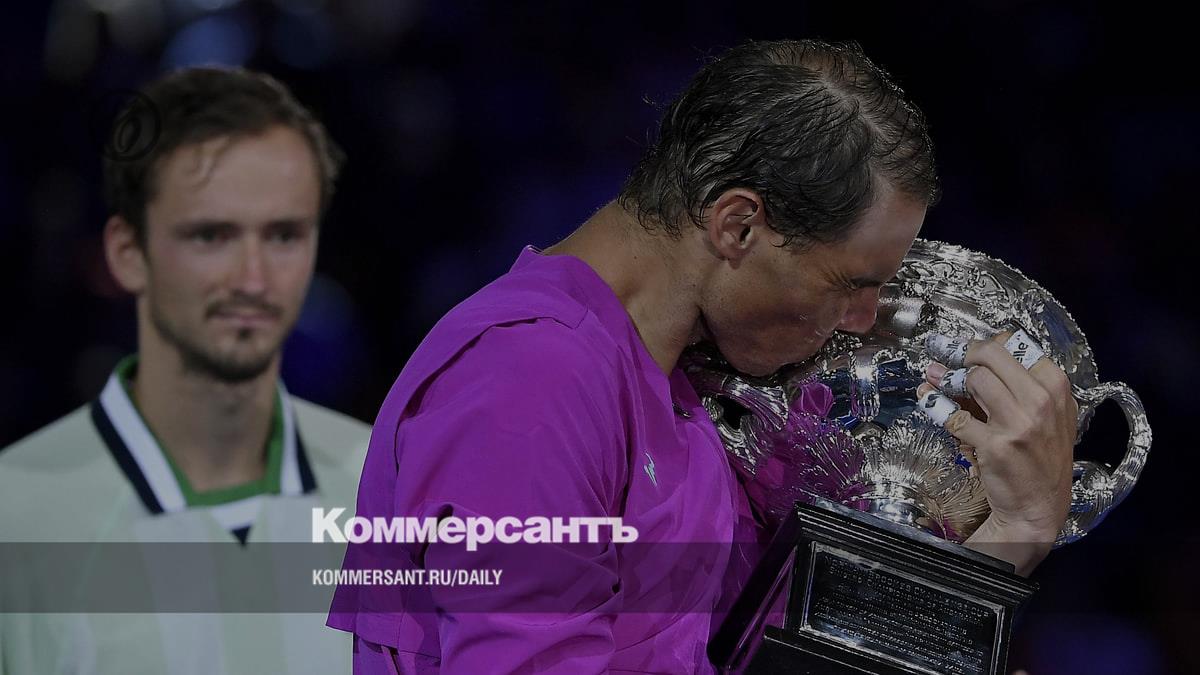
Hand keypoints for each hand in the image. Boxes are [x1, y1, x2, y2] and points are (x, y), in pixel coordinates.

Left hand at [922, 332, 1076, 573]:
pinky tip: (929, 402)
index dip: (985, 344)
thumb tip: (970, 355)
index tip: (967, 349)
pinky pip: (955, 417)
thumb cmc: (1040, 457)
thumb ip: (1017, 384)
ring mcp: (1019, 424)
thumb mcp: (1046, 415)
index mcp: (1055, 388)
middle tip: (945, 354)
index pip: (1015, 345)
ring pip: (974, 380)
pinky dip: (937, 408)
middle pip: (991, 356)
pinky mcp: (995, 445)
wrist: (1038, 507)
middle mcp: (1041, 401)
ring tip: (936, 380)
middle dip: (962, 352)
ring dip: (949, 379)